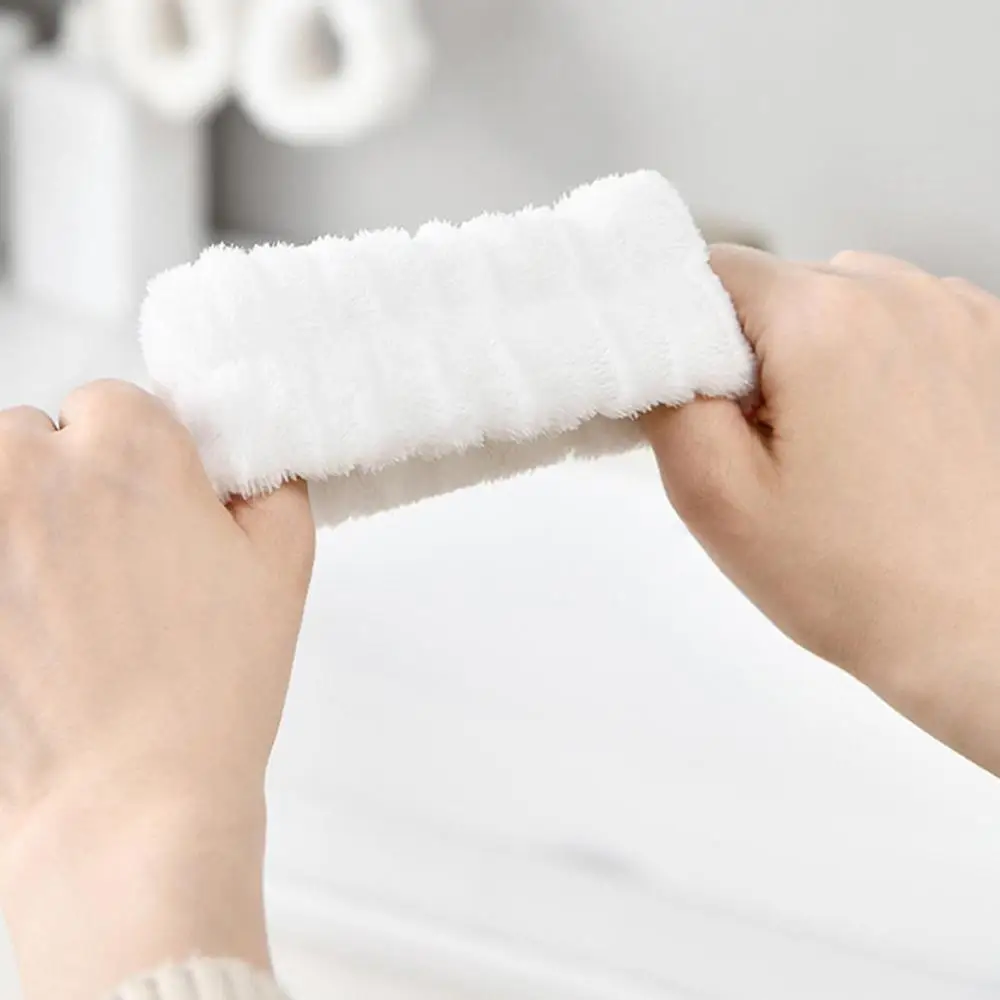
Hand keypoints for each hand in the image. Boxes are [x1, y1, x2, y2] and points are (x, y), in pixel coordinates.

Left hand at [0, 381, 315, 999]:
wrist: (126, 804)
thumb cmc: (205, 694)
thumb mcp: (284, 568)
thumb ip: (270, 488)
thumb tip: (242, 471)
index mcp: (128, 447)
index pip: (115, 403)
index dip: (141, 465)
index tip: (152, 512)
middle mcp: (29, 468)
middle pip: (37, 438)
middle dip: (70, 483)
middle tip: (110, 565)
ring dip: (19, 519)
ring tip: (61, 601)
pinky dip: (1, 571)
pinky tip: (31, 627)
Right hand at [644, 248, 999, 774]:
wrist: (991, 637)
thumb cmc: (861, 582)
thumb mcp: (716, 500)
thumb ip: (668, 405)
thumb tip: (662, 355)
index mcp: (824, 322)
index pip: (717, 272)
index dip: (692, 333)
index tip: (705, 402)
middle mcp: (905, 296)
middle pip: (787, 288)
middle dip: (761, 352)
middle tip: (772, 446)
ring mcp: (967, 316)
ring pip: (852, 305)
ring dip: (827, 357)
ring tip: (846, 451)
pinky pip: (914, 327)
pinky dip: (888, 366)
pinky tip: (898, 442)